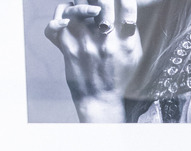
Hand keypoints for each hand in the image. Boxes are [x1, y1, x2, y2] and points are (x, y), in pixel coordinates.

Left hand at [45, 1, 140, 121]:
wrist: (100, 99)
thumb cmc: (117, 78)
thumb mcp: (133, 57)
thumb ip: (129, 33)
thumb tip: (121, 10)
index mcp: (125, 41)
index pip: (125, 4)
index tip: (116, 2)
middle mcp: (105, 39)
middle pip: (98, 0)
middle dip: (96, 0)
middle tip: (94, 8)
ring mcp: (84, 41)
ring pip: (73, 6)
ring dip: (75, 7)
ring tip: (79, 14)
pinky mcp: (68, 46)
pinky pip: (56, 22)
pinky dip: (57, 21)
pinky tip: (64, 25)